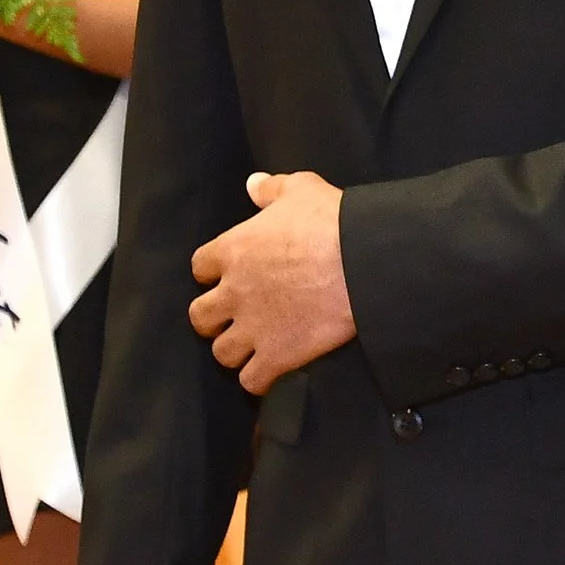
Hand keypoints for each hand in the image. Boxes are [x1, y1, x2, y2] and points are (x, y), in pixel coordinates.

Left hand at [187, 170, 354, 392]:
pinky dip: (260, 379)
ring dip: (236, 351)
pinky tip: (274, 371)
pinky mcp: (277, 356)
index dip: (215, 273)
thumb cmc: (332, 222)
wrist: (364, 263)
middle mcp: (234, 292)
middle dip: (216, 318)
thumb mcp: (302, 190)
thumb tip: (252, 183)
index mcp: (233, 250)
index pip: (200, 267)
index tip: (232, 275)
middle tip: (239, 315)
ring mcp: (253, 328)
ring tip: (256, 347)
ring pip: (222, 352)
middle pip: (200, 317)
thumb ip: (271, 189)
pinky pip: (252, 381)